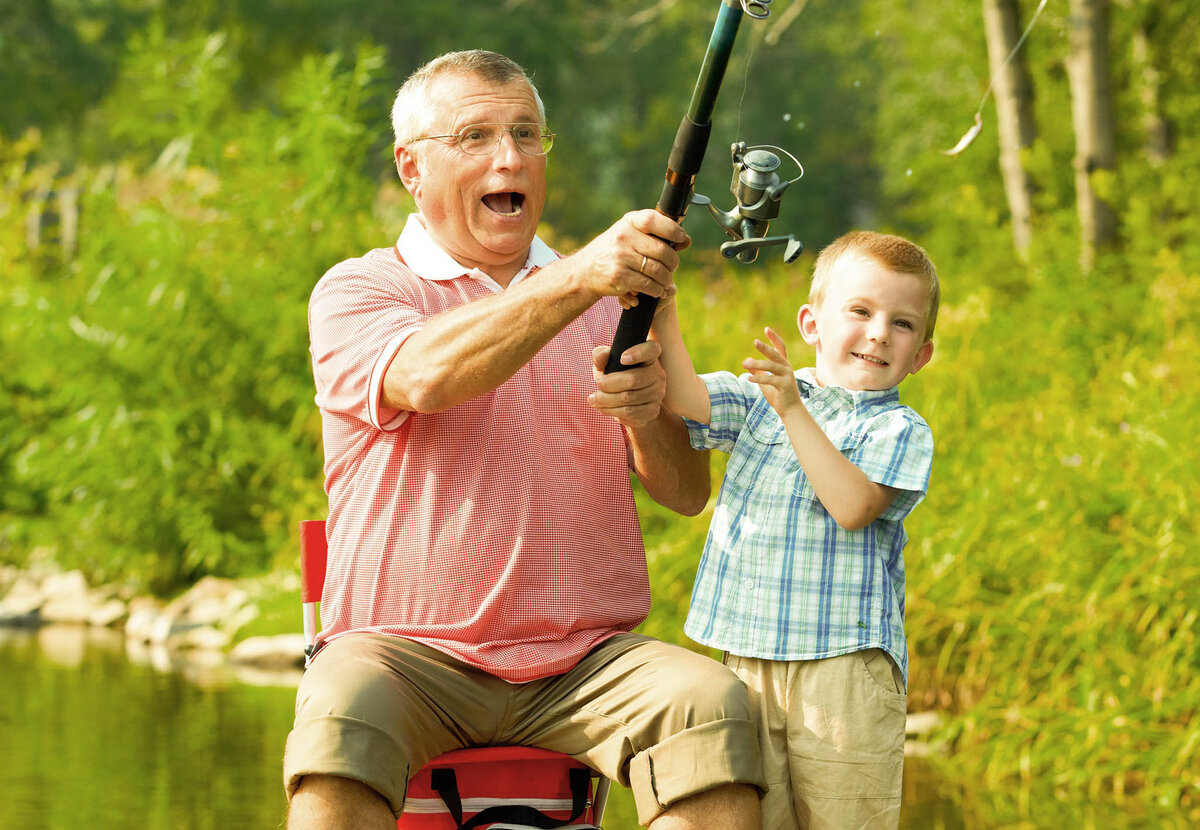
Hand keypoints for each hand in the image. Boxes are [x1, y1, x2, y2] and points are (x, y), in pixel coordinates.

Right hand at [570, 210, 690, 307]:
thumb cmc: (613, 251)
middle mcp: (623, 237)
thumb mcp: (630, 235)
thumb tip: (686, 240)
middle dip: (673, 262)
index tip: (681, 238)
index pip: (654, 220)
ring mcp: (621, 257)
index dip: (672, 229)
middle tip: (672, 267)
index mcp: (628, 223)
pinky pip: (649, 285)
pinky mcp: (620, 277)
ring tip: (665, 280)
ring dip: (666, 279)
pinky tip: (656, 289)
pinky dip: (657, 289)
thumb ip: (655, 235)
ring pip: (658, 270)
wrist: (585, 271)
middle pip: (662, 251)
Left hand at [589, 341, 667, 427]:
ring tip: (593, 398)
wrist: (629, 404)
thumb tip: (602, 355)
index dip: (638, 353)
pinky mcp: (652, 410)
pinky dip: (611, 410)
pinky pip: (629, 412)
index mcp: (649, 356)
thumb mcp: (607, 364)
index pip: (651, 350)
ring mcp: (657, 393)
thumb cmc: (617, 377)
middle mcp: (658, 374)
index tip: (622, 358)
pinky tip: (601, 407)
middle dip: (609, 383)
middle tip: (598, 384)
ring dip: (606, 399)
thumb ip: (601, 356)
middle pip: (633, 379)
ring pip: (628, 398)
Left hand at [744, 326, 802, 416]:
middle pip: (775, 354)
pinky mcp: (785, 385)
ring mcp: (787, 376)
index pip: (780, 348)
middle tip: (755, 341)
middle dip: (765, 347)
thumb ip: (757, 371)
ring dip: (757, 364)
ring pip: (771, 366)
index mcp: (783, 365)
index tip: (766, 329)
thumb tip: (746, 361)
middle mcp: (787, 368)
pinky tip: (748, 378)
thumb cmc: (778, 395)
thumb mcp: (765, 381)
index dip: (774, 338)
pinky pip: (771, 379)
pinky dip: (759, 378)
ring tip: (745, 363)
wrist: (790, 410)